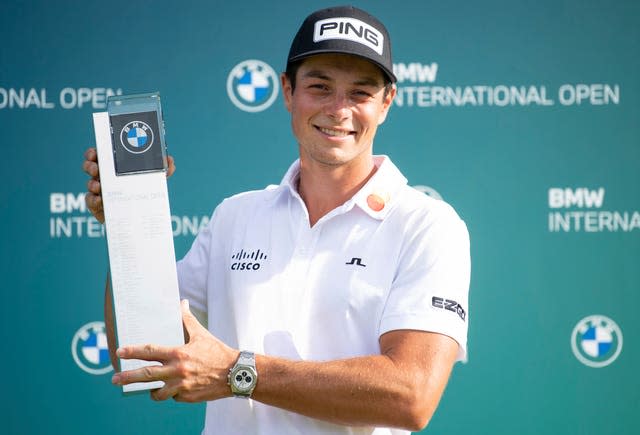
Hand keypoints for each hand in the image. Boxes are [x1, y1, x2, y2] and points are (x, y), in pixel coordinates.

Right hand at [82, 147, 175, 222]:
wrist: (142, 217)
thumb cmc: (144, 192)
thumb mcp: (155, 180)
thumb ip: (164, 170)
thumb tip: (170, 160)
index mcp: (114, 167)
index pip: (99, 155)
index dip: (93, 153)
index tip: (95, 153)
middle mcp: (104, 177)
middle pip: (90, 167)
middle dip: (90, 166)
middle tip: (96, 169)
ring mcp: (100, 191)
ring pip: (90, 184)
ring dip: (92, 184)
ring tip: (99, 186)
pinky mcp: (98, 205)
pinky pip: (91, 201)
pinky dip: (93, 200)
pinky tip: (100, 200)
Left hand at [111, 300, 237, 402]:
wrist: (235, 373)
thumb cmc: (217, 351)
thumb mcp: (201, 334)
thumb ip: (187, 319)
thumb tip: (182, 302)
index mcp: (178, 353)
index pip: (150, 352)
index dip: (133, 351)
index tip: (119, 352)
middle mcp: (177, 371)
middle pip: (146, 375)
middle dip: (128, 378)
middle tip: (115, 379)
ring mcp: (182, 386)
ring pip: (157, 393)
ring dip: (150, 390)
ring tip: (144, 389)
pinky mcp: (188, 397)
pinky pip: (173, 396)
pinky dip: (172, 392)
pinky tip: (175, 388)